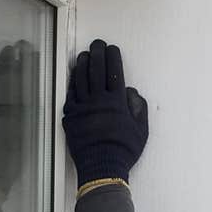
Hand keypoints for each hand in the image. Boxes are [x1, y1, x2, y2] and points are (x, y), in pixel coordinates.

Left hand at [62, 38, 147, 185]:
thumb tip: (131, 91)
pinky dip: (72, 80)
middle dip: (97, 53)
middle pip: (97, 70)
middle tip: (97, 43)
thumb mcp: (141, 131)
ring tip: (85, 54)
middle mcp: (99, 101)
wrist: (102, 168)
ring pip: (81, 78)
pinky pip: (70, 93)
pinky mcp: (70, 115)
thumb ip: (138, 108)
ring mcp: (82, 107)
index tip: (112, 48)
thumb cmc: (124, 150)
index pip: (115, 73)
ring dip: (83, 63)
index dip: (113, 57)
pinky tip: (74, 73)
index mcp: (117, 103)